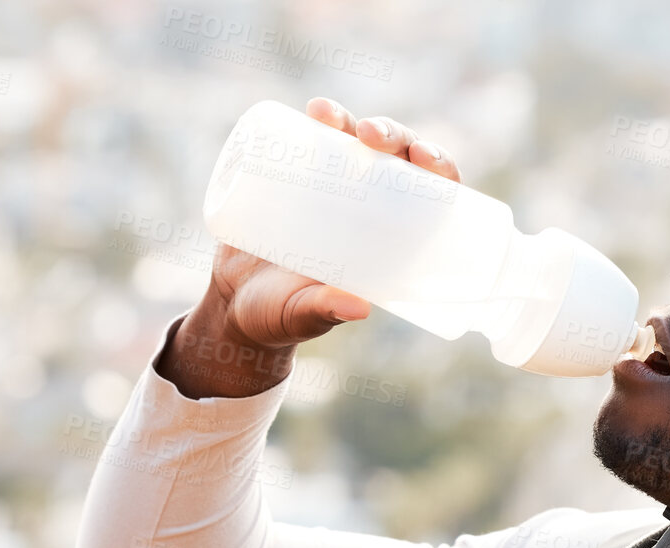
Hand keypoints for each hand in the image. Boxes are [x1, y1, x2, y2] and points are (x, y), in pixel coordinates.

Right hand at [160, 98, 463, 399]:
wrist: (232, 302)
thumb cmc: (279, 316)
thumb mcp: (304, 314)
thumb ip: (326, 311)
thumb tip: (360, 307)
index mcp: (388, 239)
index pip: (429, 194)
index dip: (438, 167)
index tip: (426, 159)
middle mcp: (368, 207)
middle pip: (396, 157)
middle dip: (393, 134)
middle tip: (372, 136)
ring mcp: (332, 187)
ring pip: (355, 140)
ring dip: (352, 119)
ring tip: (331, 116)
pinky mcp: (296, 176)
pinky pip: (314, 139)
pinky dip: (321, 121)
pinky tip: (319, 110)